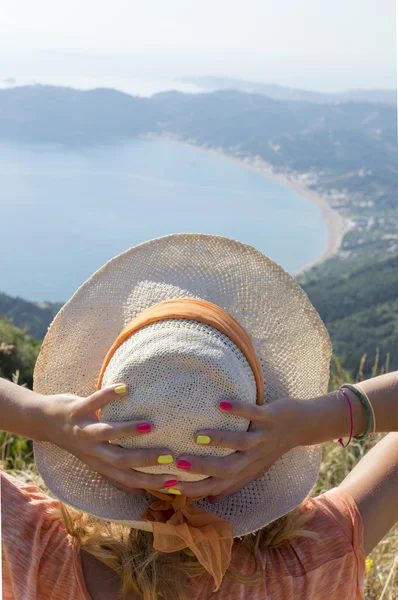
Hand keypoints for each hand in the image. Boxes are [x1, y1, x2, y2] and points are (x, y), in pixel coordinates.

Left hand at [37, 384, 174, 494]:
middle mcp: (92, 451)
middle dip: (145, 460)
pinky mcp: (75, 411)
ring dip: (127, 431)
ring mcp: (82, 431)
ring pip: (106, 434)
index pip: (128, 478)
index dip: (150, 482)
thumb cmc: (77, 440)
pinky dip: (108, 396)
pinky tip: (125, 388)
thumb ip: (116, 474)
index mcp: (100, 464)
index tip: (175, 482)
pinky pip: (93, 402)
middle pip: (120, 460)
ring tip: (149, 425)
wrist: (42, 422)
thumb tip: (140, 492)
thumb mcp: (95, 461)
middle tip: (170, 455)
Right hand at [173, 397, 308, 501]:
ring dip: (219, 440)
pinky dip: (239, 410)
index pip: (217, 485)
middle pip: (227, 469)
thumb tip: (210, 498)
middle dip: (202, 467)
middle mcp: (254, 458)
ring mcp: (263, 438)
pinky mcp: (271, 418)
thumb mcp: (255, 468)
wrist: (305, 426)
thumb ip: (233, 482)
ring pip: (240, 443)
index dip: (194, 488)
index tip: (169, 486)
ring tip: (196, 435)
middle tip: (177, 462)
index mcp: (247, 471)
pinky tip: (221, 404)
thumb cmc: (273, 446)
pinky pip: (254, 414)